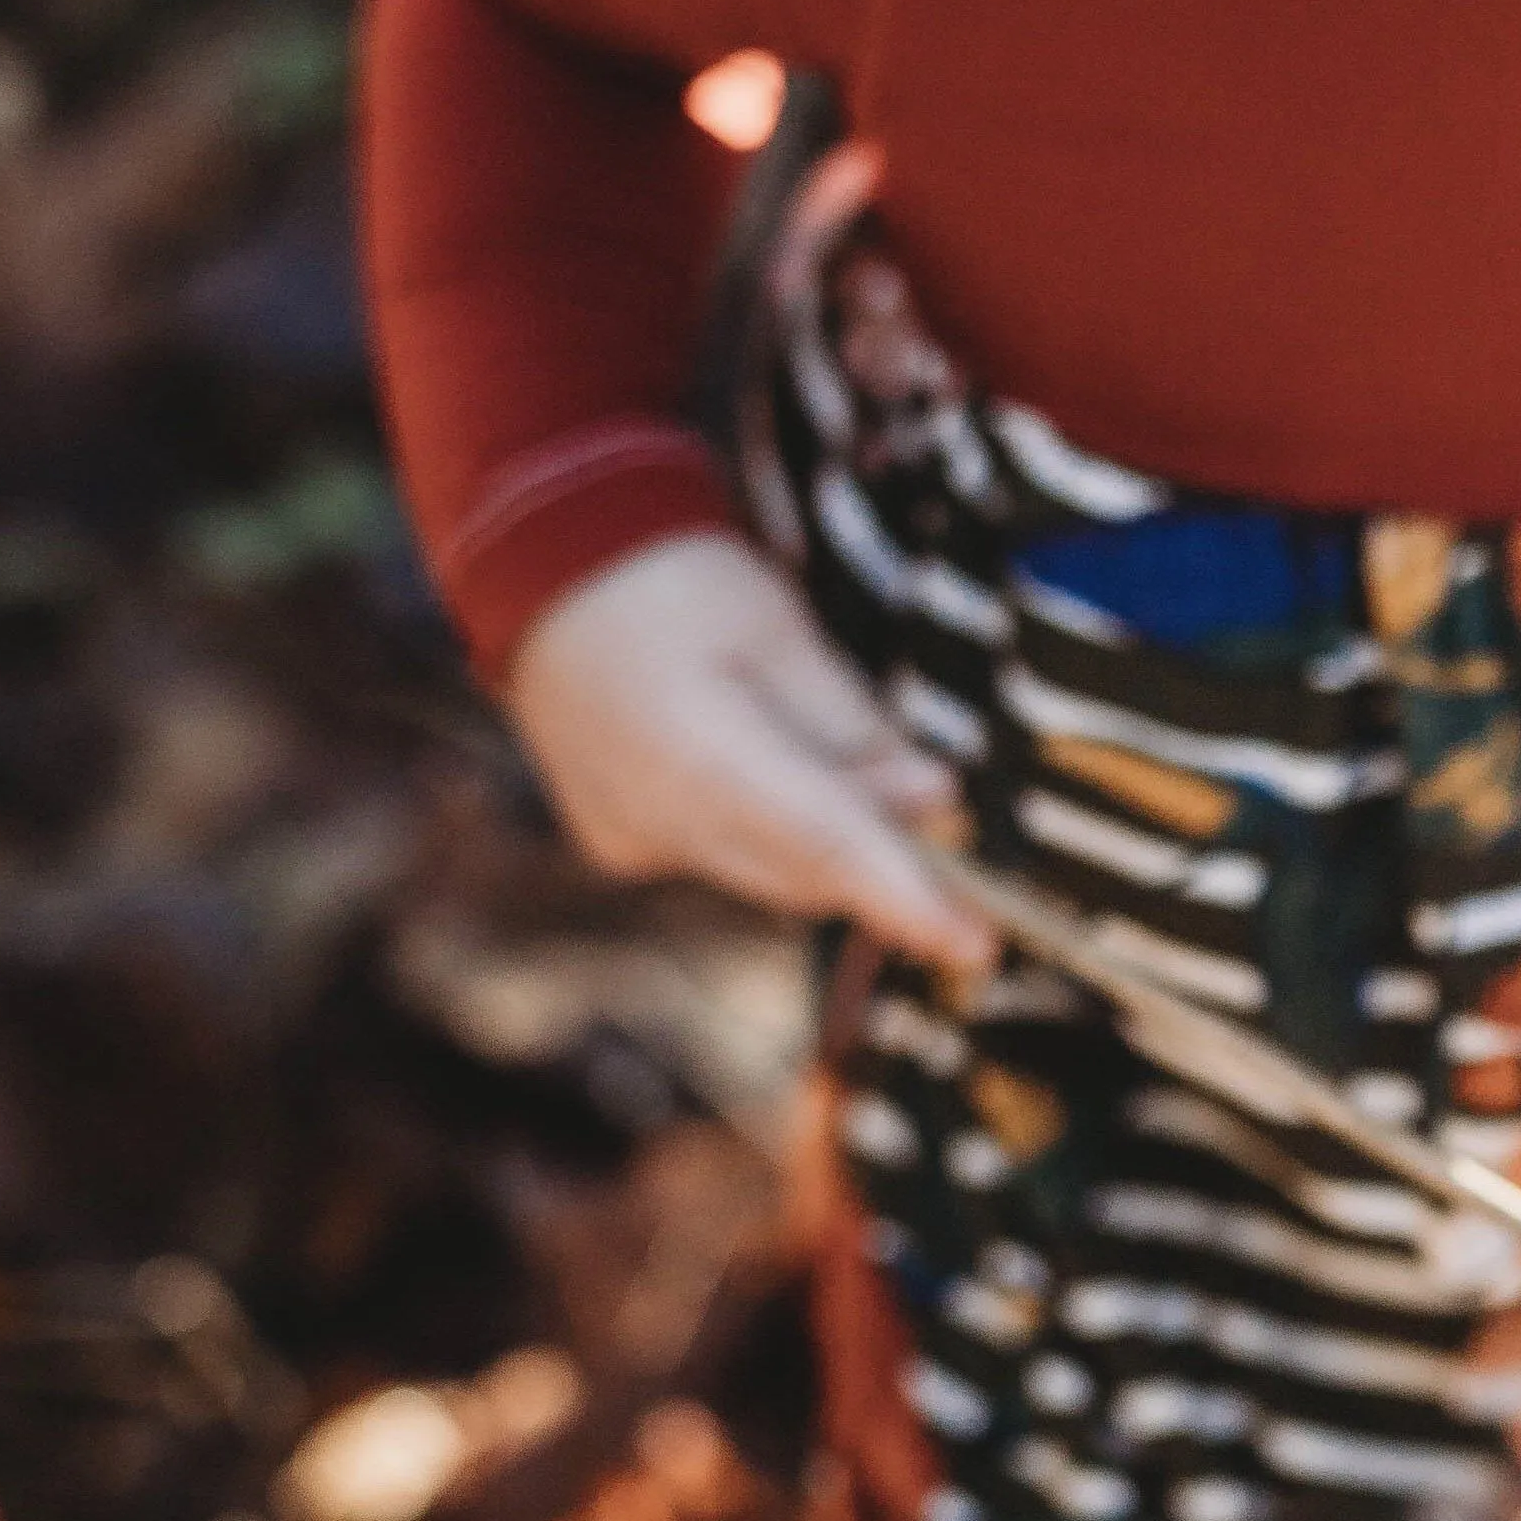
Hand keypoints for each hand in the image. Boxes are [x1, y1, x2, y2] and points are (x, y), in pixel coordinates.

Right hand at [505, 531, 991, 970]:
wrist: (545, 576)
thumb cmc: (673, 584)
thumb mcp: (782, 630)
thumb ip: (856, 728)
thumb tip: (936, 803)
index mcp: (692, 751)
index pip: (822, 843)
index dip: (905, 899)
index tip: (975, 944)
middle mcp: (649, 818)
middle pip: (803, 869)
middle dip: (881, 850)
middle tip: (941, 804)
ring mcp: (628, 842)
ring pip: (767, 872)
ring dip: (825, 836)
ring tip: (838, 760)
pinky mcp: (620, 847)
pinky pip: (723, 856)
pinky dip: (766, 827)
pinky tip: (757, 759)